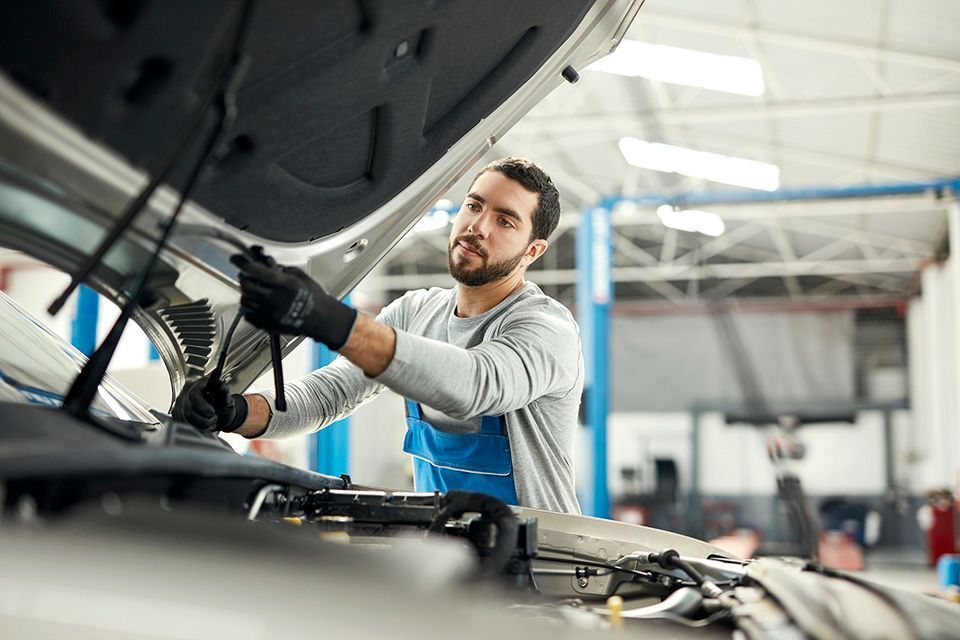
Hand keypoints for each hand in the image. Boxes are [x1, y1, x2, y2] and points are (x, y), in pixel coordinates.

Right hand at [172, 376, 245, 432]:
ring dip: (202, 426)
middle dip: (204, 419)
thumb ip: (225, 393)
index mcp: (198, 385)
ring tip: (212, 423)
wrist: (221, 414)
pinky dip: (198, 430)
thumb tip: (222, 386)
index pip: (193, 395)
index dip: (202, 406)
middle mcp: (186, 394)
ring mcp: (181, 406)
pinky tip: (206, 427)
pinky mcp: (179, 417)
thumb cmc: (223, 404)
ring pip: (186, 421)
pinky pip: (185, 426)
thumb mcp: (227, 398)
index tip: (212, 412)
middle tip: (215, 419)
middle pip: (188, 411)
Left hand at [230, 254, 357, 349]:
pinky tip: (257, 304)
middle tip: (246, 274)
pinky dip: (249, 308)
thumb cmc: (314, 299)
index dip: (243, 262)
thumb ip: (282, 270)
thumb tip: (267, 264)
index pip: (255, 270)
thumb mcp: (300, 277)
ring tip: (254, 290)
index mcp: (283, 285)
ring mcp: (269, 313)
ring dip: (246, 293)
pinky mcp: (268, 324)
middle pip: (246, 285)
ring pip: (245, 301)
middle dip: (244, 277)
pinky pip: (248, 315)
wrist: (322, 319)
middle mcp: (274, 299)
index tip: (237, 259)